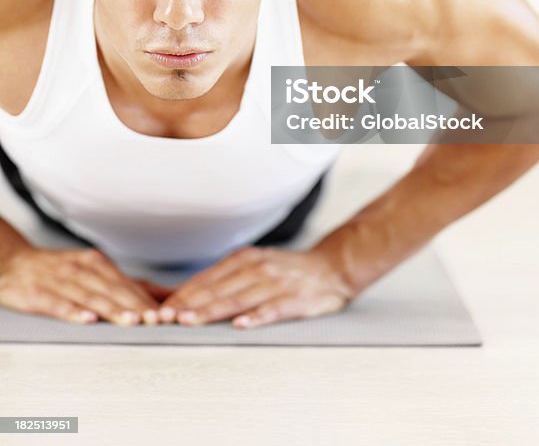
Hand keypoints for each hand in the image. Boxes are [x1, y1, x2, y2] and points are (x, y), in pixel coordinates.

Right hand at [0, 245, 171, 325]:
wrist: (14, 263)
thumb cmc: (59, 270)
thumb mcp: (93, 270)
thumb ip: (127, 284)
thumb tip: (164, 294)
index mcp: (96, 263)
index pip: (126, 284)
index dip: (146, 300)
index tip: (165, 313)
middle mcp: (80, 269)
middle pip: (112, 290)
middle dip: (135, 305)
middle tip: (154, 319)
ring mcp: (59, 281)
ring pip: (90, 296)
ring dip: (112, 309)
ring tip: (130, 320)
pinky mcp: (38, 294)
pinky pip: (57, 304)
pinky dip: (73, 311)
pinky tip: (87, 319)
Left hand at [157, 245, 354, 328]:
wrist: (333, 266)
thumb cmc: (289, 270)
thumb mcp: (257, 264)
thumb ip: (227, 278)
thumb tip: (188, 296)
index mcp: (245, 259)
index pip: (207, 279)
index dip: (182, 295)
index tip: (161, 310)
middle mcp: (258, 268)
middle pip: (217, 289)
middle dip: (188, 305)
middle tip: (164, 319)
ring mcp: (276, 283)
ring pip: (238, 299)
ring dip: (211, 311)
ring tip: (190, 321)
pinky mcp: (295, 299)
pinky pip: (272, 309)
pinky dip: (256, 317)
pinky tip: (241, 325)